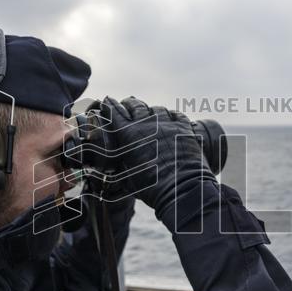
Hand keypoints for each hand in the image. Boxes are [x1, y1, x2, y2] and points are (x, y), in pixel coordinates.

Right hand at [94, 96, 214, 217]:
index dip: (110, 105)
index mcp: (129, 134)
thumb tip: (111, 168)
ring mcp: (167, 123)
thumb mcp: (127, 178)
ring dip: (150, 110)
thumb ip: (119, 166)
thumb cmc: (152, 188)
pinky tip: (170, 118)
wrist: (181, 189)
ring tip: (148, 113)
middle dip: (129, 104)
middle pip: (135, 105)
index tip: (108, 102)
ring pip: (156, 108)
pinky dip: (171, 115)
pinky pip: (176, 114)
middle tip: (127, 104)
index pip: (115, 112)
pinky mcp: (184, 127)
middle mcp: (147, 124)